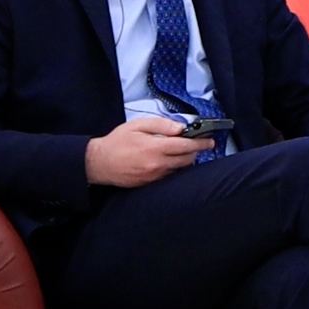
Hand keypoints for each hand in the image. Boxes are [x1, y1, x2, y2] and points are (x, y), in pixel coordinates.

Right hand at [85, 116, 213, 186]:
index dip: (200, 143)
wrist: (99, 162)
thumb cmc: (117, 142)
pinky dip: (174, 167)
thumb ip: (161, 124)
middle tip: (198, 144)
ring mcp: (155, 176)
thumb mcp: (138, 125)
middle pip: (187, 159)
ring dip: (185, 160)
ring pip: (180, 168)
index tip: (209, 141)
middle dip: (195, 151)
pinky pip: (170, 175)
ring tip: (181, 151)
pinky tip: (169, 160)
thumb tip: (180, 127)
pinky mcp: (151, 183)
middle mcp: (157, 164)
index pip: (186, 146)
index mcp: (155, 148)